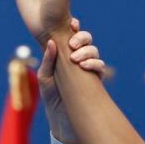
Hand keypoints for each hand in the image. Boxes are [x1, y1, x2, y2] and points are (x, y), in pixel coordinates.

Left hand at [38, 17, 105, 143]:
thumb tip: (51, 42)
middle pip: (86, 40)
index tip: (72, 24)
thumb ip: (48, 60)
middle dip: (82, 37)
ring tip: (76, 59)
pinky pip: (100, 66)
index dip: (74, 27)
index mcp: (64, 54)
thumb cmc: (51, 97)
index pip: (71, 35)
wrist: (62, 119)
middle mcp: (78, 58)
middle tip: (72, 44)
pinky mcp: (96, 80)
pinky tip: (84, 67)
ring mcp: (88, 68)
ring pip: (94, 51)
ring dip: (87, 51)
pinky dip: (94, 63)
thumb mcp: (45, 77)